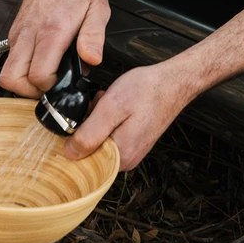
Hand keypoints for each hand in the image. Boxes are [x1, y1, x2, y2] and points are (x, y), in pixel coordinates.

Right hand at [0, 0, 110, 97]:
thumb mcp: (98, 9)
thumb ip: (94, 37)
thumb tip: (91, 60)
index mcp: (51, 30)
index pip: (38, 75)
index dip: (51, 87)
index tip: (65, 82)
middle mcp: (28, 33)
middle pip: (12, 80)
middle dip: (31, 92)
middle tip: (52, 86)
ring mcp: (18, 34)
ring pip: (6, 73)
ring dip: (24, 83)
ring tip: (47, 77)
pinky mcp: (14, 34)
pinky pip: (10, 61)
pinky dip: (22, 70)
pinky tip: (43, 62)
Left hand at [63, 62, 183, 170]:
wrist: (173, 82)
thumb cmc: (147, 91)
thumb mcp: (111, 107)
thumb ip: (90, 133)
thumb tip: (70, 154)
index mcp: (120, 156)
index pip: (82, 157)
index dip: (78, 133)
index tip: (88, 114)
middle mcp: (126, 160)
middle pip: (90, 148)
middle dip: (89, 125)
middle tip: (100, 104)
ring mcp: (131, 152)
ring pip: (99, 139)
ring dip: (98, 120)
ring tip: (109, 103)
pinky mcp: (133, 142)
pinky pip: (111, 134)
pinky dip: (108, 120)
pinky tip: (115, 106)